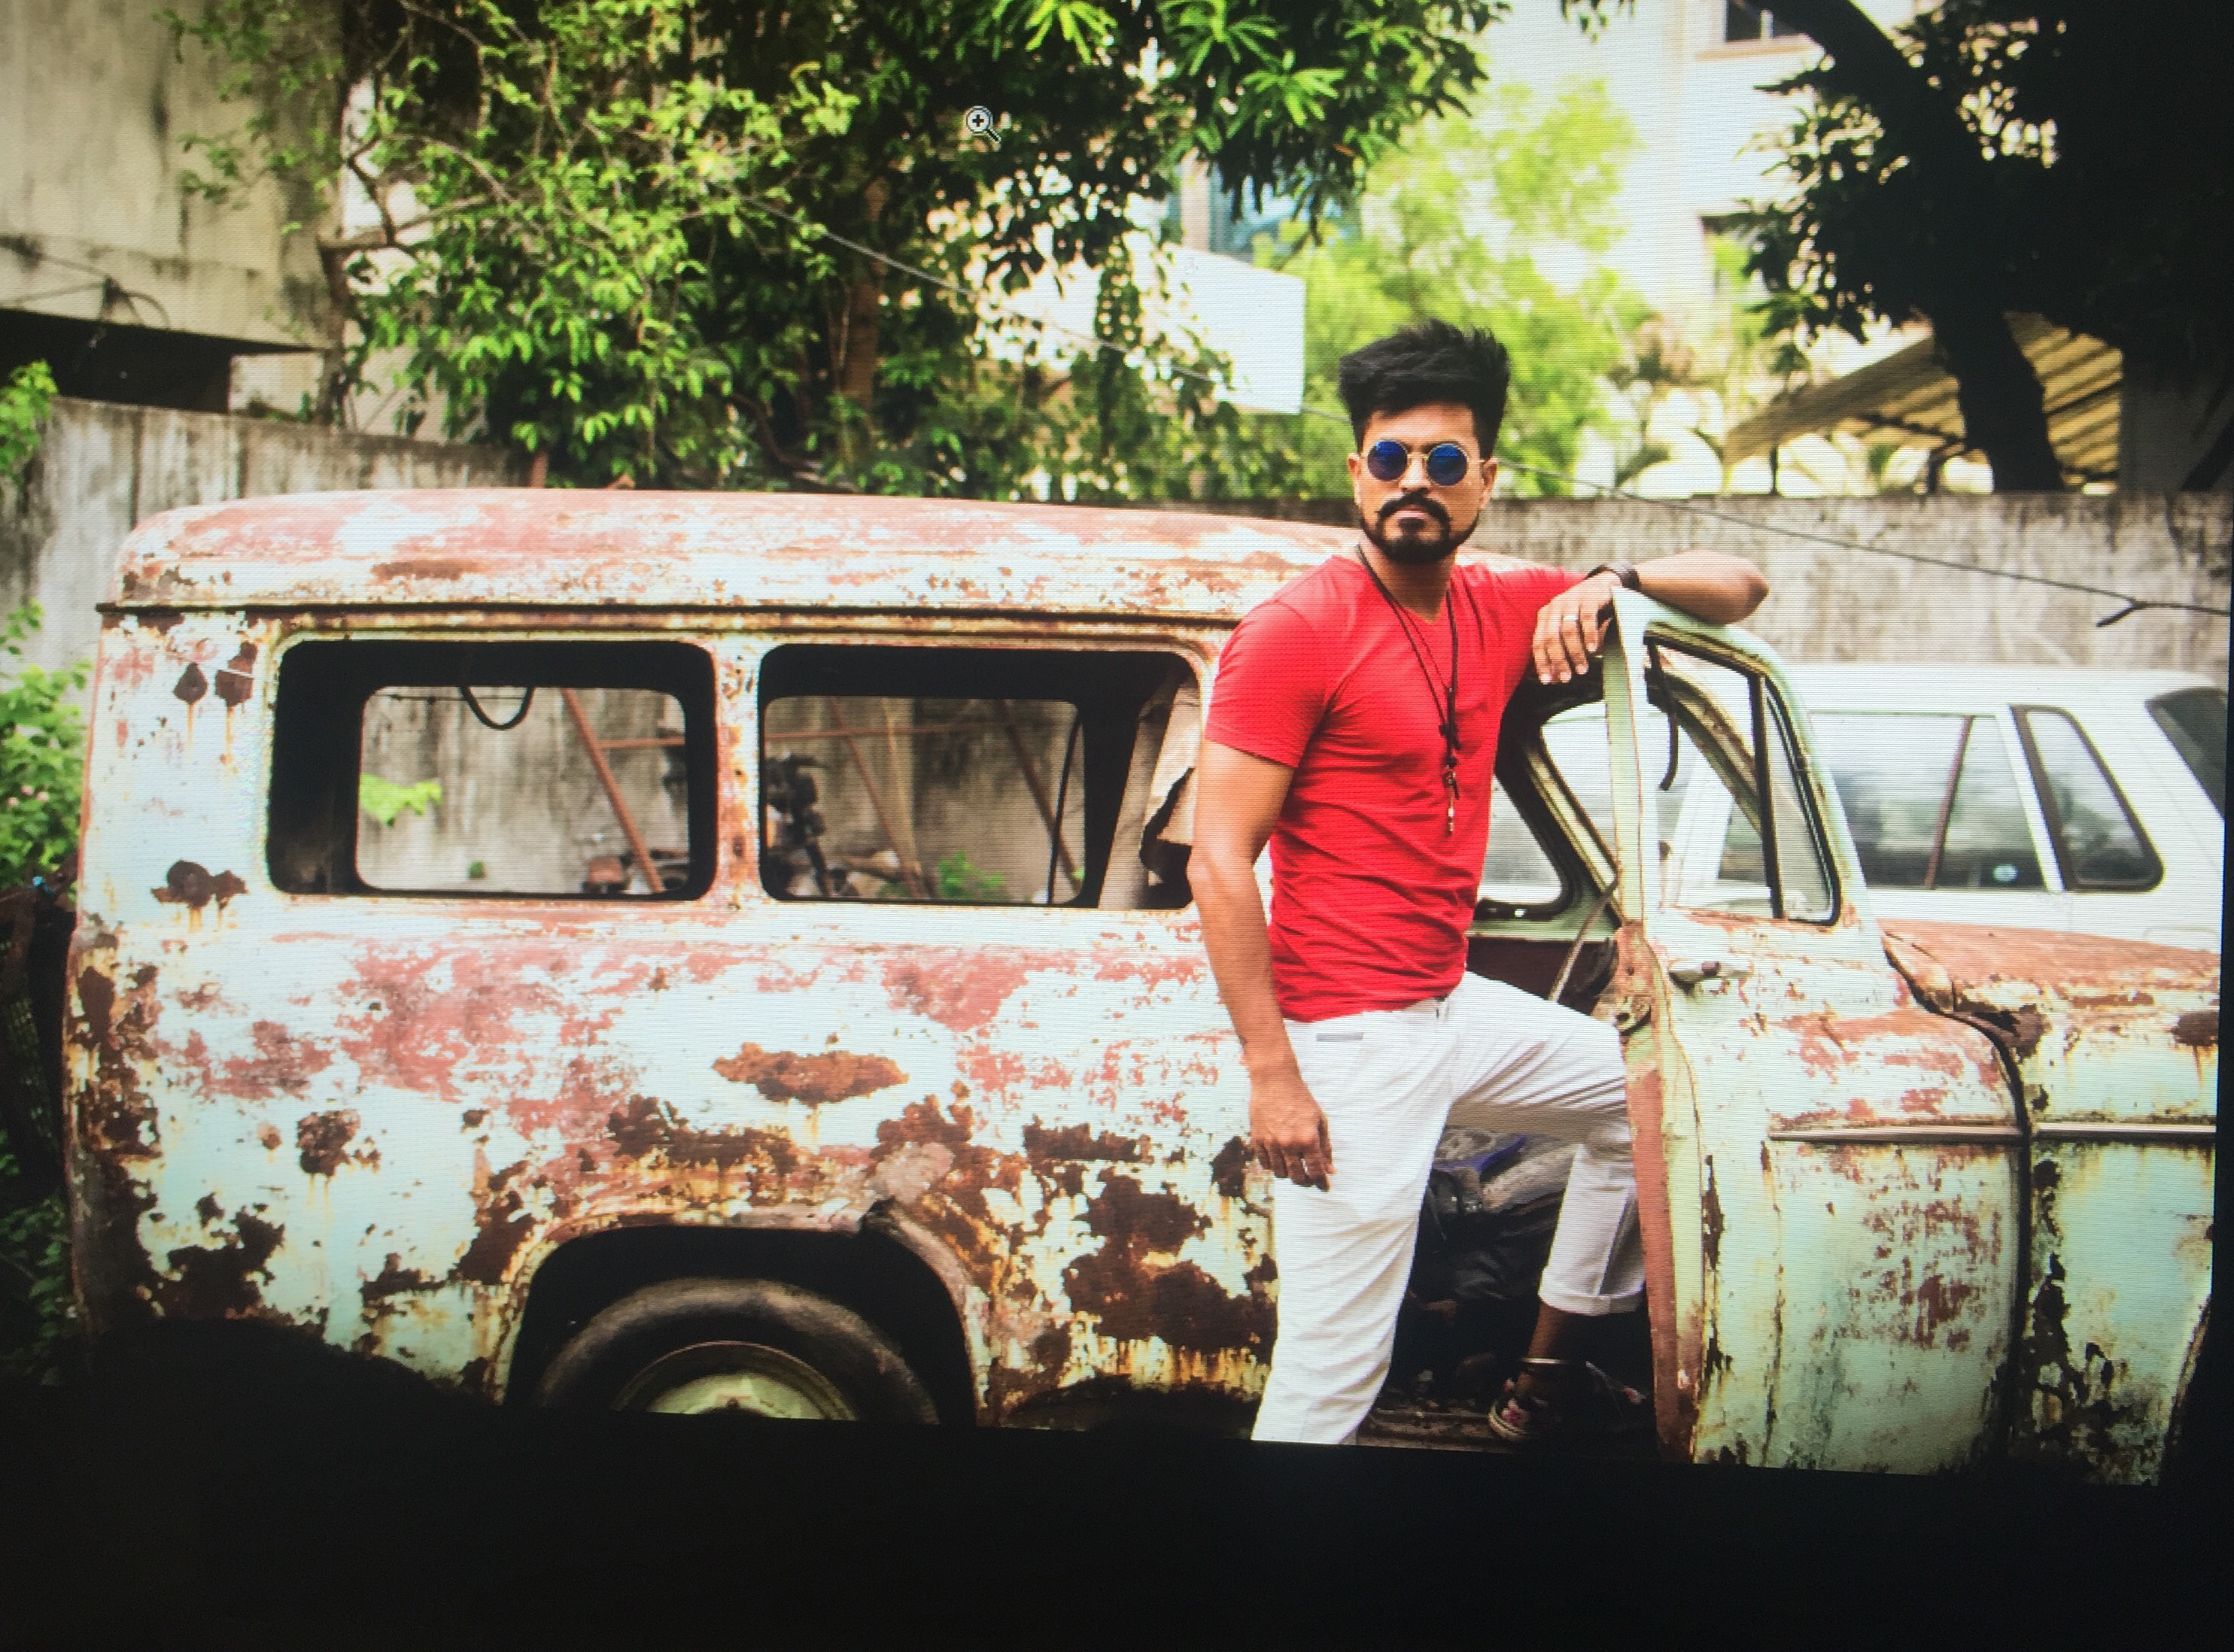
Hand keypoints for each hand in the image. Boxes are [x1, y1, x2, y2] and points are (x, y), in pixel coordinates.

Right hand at [1249, 1066, 1334, 1190]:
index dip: (1322, 1183)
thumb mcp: (1320, 1121)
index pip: (1316, 1171)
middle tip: (1310, 1178)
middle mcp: (1289, 1144)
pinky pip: (1265, 1164)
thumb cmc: (1301, 1099)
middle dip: (1306, 1182)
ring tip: (1295, 1166)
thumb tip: (1330, 1171)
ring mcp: (1271, 1143)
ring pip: (1280, 1174)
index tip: (1325, 1188)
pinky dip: (1274, 1165)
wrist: (1275, 1081)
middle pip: (1297, 1178)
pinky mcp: (1257, 1140)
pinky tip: (1281, 1158)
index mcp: (1308, 1138)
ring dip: (1289, 1174)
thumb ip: (1325, 1147)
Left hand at [1532, 572, 1621, 685]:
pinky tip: (1592, 650)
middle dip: (1558, 661)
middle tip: (1567, 678)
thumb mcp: (1569, 629)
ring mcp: (1570, 601)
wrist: (1603, 585)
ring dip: (1575, 653)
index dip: (1542, 662)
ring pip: (1568, 631)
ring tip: (1582, 668)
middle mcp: (1554, 607)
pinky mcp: (1588, 598)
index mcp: (1545, 616)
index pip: (1538, 642)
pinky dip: (1589, 636)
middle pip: (1551, 638)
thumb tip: (1556, 678)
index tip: (1547, 681)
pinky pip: (1587, 619)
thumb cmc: (1583, 613)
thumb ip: (1562, 650)